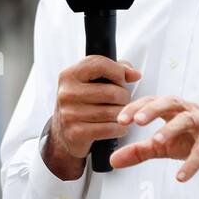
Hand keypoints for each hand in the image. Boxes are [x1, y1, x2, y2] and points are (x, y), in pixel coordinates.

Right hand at [44, 56, 141, 179]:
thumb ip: (114, 70)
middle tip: (122, 101)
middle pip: (112, 92)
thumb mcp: (91, 81)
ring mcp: (69, 114)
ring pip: (113, 112)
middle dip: (124, 97)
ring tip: (120, 114)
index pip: (100, 64)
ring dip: (123, 114)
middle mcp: (66, 93)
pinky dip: (120, 129)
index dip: (118, 71)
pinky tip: (118, 127)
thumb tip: (134, 75)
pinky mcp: (76, 133)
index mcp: (69, 75)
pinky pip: (110, 129)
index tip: (123, 80)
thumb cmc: (83, 103)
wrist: (63, 134)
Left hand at [110, 95, 198, 181]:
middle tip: (137, 120)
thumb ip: (139, 150)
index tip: (120, 120)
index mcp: (171, 109)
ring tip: (156, 141)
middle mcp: (187, 110)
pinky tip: (180, 176)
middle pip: (170, 102)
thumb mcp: (162, 145)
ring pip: (187, 120)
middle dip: (153, 109)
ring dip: (171, 129)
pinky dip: (192, 162)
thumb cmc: (189, 137)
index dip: (136, 108)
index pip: (151, 101)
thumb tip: (113, 160)